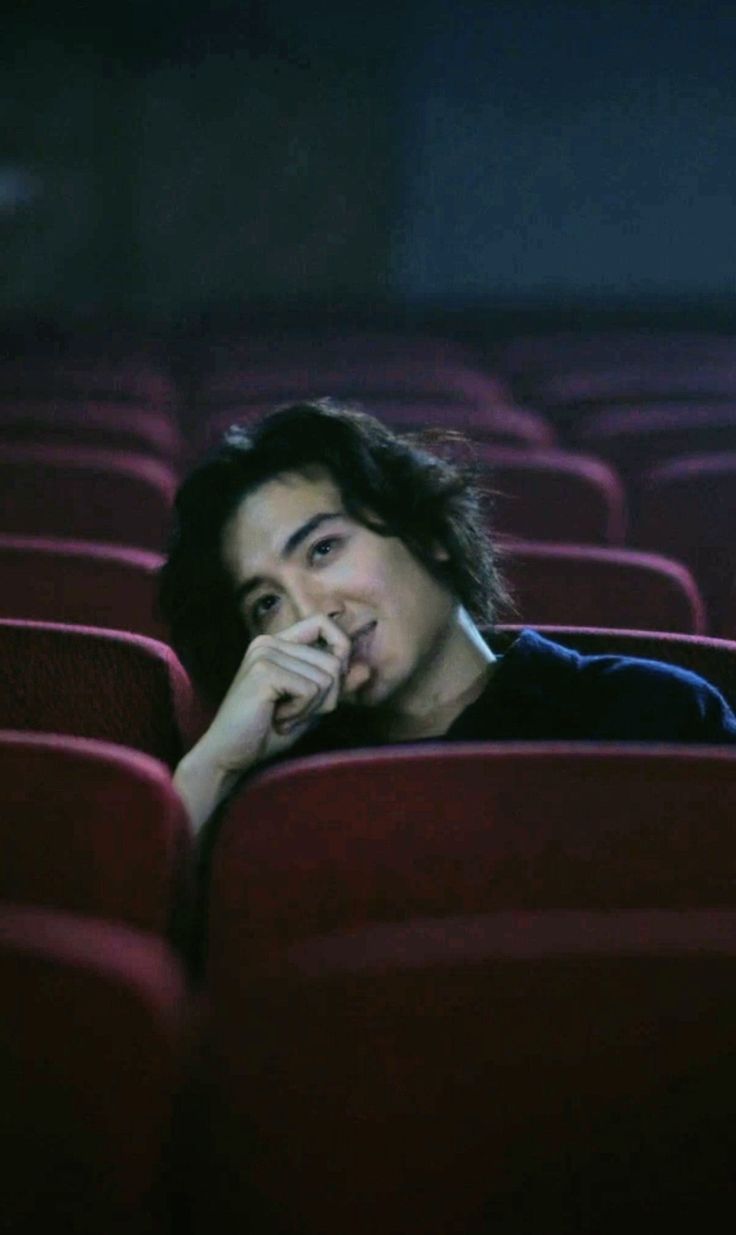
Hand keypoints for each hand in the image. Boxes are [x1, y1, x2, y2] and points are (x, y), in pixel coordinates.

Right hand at [197, 613, 369, 775]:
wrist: (228, 757)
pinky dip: (301, 713)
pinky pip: (312, 690)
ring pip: (327, 677)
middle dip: (325, 698)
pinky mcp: (264, 671)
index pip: (324, 623)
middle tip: (292, 714)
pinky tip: (276, 719)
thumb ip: (335, 687)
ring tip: (282, 717)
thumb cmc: (266, 733)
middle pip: (333, 660)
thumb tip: (367, 669)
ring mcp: (265, 653)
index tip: (326, 688)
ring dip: (312, 708)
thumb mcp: (310, 708)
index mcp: (277, 642)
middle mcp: (269, 641)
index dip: (340, 651)